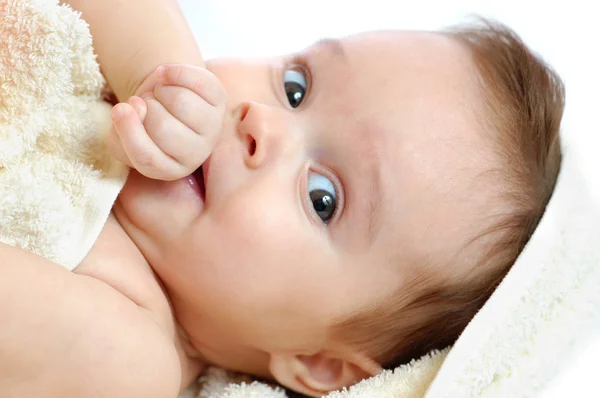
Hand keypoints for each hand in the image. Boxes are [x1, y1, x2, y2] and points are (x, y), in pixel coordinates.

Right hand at [108, 64, 226, 180]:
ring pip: (181, 102)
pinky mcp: (220, 100)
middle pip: (163, 127)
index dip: (129, 131)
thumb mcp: (121, 136)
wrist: (164, 100)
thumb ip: (121, 131)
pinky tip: (165, 75)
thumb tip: (136, 105)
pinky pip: (199, 81)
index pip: (147, 158)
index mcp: (171, 170)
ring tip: (159, 94)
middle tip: (147, 105)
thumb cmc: (142, 124)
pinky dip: (174, 71)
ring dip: (160, 90)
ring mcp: (213, 127)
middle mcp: (197, 154)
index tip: (121, 109)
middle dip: (146, 107)